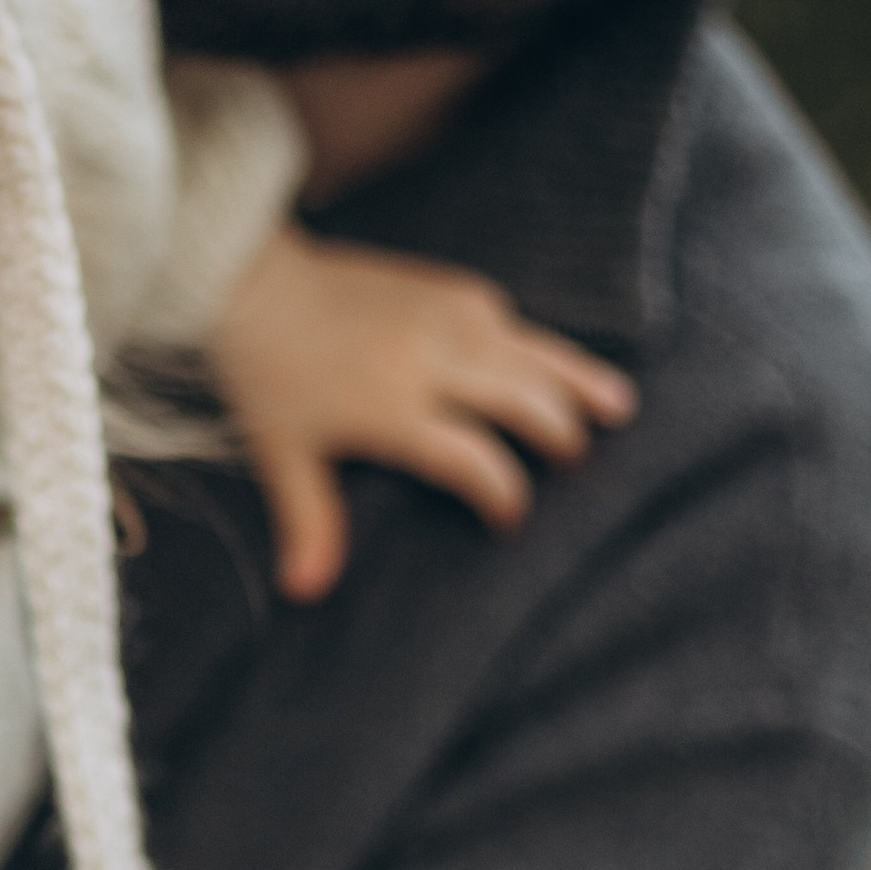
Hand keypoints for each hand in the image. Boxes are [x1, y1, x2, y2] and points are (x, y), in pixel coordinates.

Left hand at [210, 229, 638, 599]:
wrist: (250, 278)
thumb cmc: (265, 373)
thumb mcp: (281, 453)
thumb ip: (309, 520)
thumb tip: (305, 591)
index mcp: (394, 408)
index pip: (473, 461)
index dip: (501, 495)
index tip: (509, 521)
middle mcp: (434, 360)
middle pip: (524, 401)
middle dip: (558, 436)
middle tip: (578, 464)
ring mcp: (446, 317)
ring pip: (533, 353)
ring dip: (578, 382)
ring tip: (621, 408)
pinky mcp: (447, 287)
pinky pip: (509, 319)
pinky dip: (539, 344)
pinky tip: (555, 363)